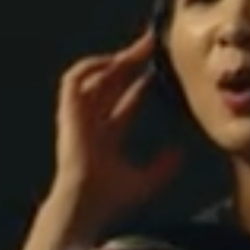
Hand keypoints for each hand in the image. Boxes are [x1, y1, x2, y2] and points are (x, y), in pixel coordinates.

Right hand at [42, 34, 183, 245]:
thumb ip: (163, 167)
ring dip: (114, 61)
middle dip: (132, 64)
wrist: (87, 203)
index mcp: (107, 138)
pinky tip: (113, 61)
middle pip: (112, 85)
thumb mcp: (147, 181)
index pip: (125, 104)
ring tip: (138, 49)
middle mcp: (92, 123)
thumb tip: (181, 153)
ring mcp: (80, 117)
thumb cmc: (111, 198)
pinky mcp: (69, 112)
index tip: (159, 71)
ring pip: (95, 79)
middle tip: (154, 45)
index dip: (141, 86)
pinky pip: (73, 81)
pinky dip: (90, 68)